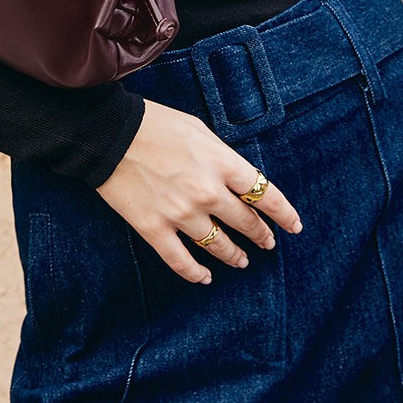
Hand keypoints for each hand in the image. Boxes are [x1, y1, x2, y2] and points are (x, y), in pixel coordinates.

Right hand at [95, 99, 301, 283]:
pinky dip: (196, 273)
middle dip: (261, 235)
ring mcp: (181, 214)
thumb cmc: (154, 124)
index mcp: (222, 163)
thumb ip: (221, 156)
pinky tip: (205, 278)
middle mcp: (207, 192)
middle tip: (268, 243)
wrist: (108, 134)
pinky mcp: (154, 229)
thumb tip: (236, 178)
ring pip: (218, 245)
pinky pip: (181, 261)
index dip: (284, 214)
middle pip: (245, 222)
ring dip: (234, 256)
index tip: (294, 226)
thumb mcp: (198, 130)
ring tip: (242, 261)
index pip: (266, 194)